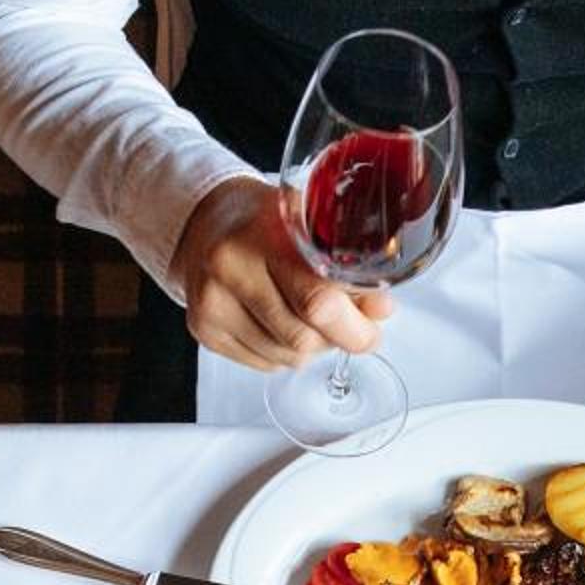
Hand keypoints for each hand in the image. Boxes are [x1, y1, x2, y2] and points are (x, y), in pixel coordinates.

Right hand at [167, 174, 394, 373]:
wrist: (206, 221)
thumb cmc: (264, 221)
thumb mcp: (310, 226)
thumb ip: (347, 268)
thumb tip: (380, 310)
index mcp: (259, 237)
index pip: (317, 302)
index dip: (354, 326)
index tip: (371, 328)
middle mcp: (229, 271)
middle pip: (302, 338)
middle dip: (336, 338)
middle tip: (347, 324)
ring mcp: (212, 305)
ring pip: (286, 357)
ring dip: (310, 346)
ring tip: (307, 315)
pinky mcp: (204, 330)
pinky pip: (264, 363)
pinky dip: (284, 351)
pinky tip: (280, 322)